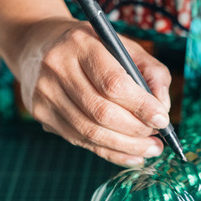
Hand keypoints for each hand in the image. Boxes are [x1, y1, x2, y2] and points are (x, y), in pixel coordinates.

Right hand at [19, 18, 172, 166]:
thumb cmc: (92, 48)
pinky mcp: (41, 114)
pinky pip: (80, 140)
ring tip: (150, 149)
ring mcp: (45, 93)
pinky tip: (131, 155)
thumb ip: (151, 72)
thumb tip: (163, 107)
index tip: (162, 119)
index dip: (141, 106)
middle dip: (135, 130)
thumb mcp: (124, 46)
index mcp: (81, 45)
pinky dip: (110, 152)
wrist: (38, 46)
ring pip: (90, 132)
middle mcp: (58, 68)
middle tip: (158, 139)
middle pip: (101, 112)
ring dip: (125, 146)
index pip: (113, 83)